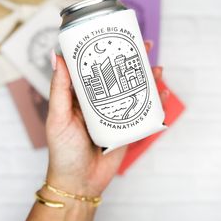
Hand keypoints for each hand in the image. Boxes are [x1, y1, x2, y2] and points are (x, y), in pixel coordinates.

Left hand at [46, 41, 167, 197]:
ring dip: (148, 79)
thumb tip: (56, 56)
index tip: (116, 37)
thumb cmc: (63, 152)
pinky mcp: (127, 130)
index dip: (107, 51)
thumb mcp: (58, 117)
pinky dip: (155, 104)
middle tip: (145, 46)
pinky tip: (163, 94)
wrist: (78, 183)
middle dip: (133, 61)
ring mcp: (115, 116)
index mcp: (82, 97)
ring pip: (134, 92)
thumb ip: (59, 89)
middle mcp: (100, 103)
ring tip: (158, 69)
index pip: (96, 68)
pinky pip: (143, 114)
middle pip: (119, 77)